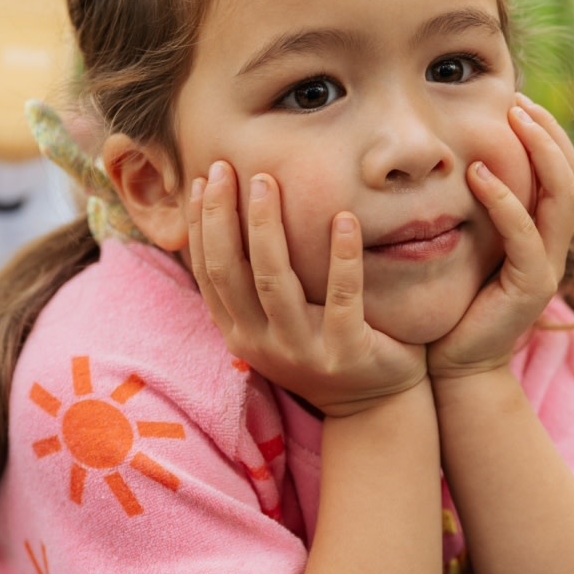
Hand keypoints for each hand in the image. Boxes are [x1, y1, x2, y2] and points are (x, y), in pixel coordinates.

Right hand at [189, 162, 426, 416]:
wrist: (374, 406)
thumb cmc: (324, 344)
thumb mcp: (278, 320)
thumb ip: (255, 282)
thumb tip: (228, 218)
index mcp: (239, 331)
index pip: (208, 271)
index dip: (200, 224)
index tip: (204, 178)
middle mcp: (260, 343)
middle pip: (230, 271)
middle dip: (222, 215)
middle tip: (227, 167)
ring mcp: (301, 351)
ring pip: (274, 282)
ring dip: (266, 228)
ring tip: (268, 182)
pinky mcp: (345, 353)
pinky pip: (342, 299)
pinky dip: (342, 257)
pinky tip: (345, 219)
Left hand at [427, 95, 573, 382]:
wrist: (456, 366)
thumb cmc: (454, 303)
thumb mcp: (467, 246)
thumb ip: (474, 210)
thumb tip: (452, 159)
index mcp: (543, 234)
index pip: (562, 172)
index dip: (547, 133)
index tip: (516, 101)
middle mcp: (554, 247)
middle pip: (572, 175)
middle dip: (548, 132)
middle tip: (517, 101)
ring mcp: (548, 267)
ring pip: (562, 197)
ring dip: (538, 152)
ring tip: (511, 121)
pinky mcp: (530, 287)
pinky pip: (525, 235)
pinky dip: (504, 201)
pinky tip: (477, 175)